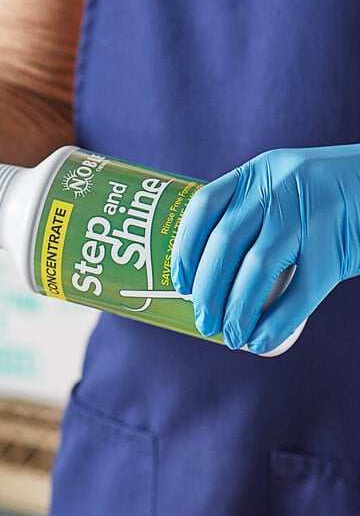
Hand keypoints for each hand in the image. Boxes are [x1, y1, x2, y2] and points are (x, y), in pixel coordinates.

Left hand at [171, 144, 359, 353]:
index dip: (185, 250)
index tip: (179, 285)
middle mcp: (276, 188)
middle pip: (224, 244)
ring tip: (229, 337)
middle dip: (206, 292)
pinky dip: (275, 323)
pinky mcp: (336, 245)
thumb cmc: (323, 200)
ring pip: (256, 269)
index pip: (203, 207)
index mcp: (256, 173)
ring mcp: (308, 214)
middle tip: (204, 323)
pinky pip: (299, 292)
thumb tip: (208, 280)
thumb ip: (250, 217)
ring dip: (235, 311)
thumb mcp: (281, 190)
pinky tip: (260, 342)